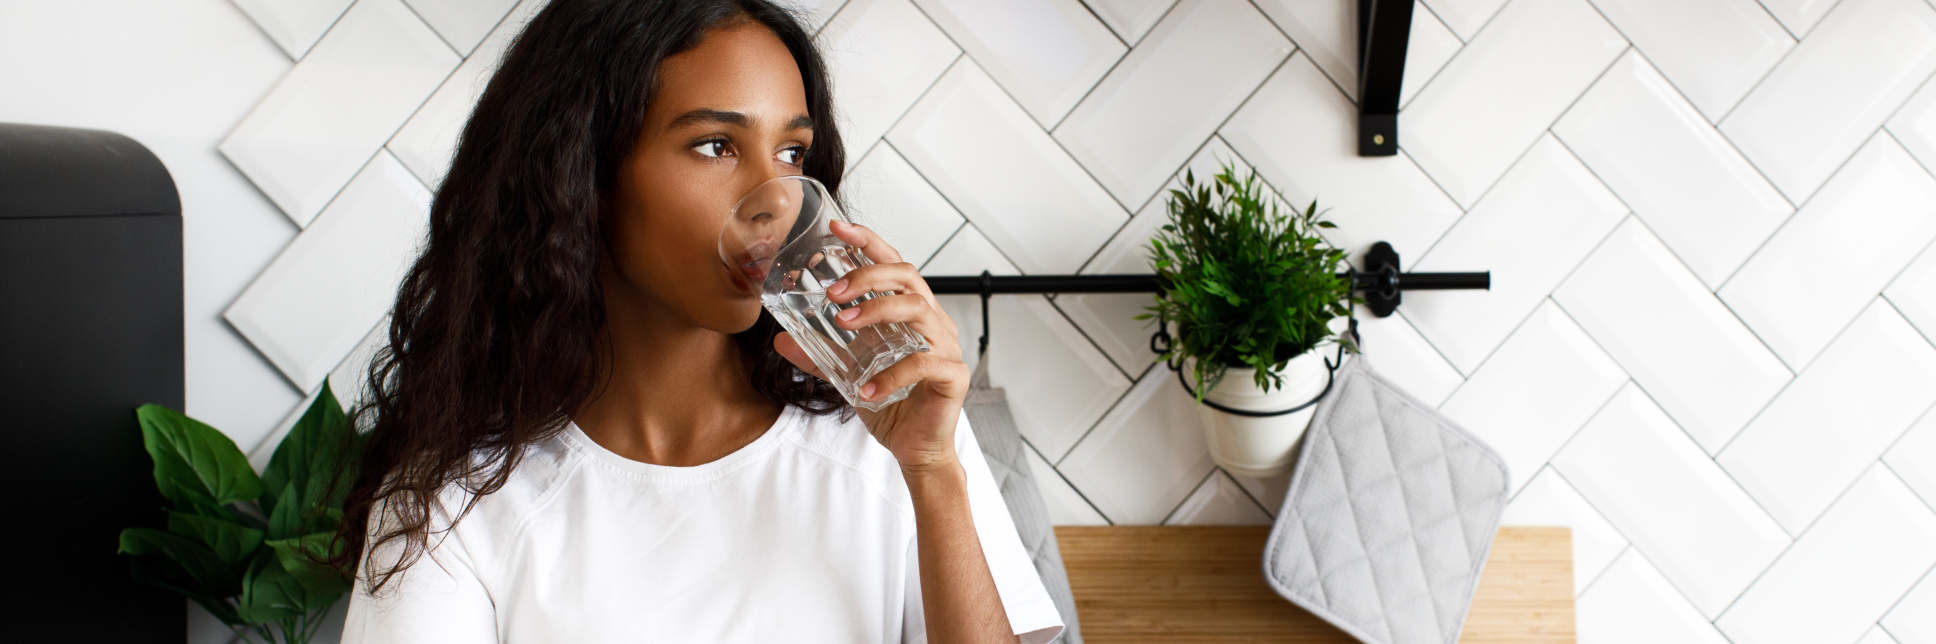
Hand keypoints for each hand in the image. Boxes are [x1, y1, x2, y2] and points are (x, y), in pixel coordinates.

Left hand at [772, 220, 968, 472]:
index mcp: (912, 314)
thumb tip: (781, 339)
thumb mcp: (846, 375)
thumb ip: (818, 355)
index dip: (869, 242)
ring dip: (876, 311)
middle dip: (868, 276)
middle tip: (833, 292)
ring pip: (918, 309)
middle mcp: (933, 322)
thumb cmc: (891, 405)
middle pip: (909, 276)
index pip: (894, 265)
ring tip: (843, 324)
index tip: (839, 229)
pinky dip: (892, 374)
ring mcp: (947, 346)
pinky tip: (867, 388)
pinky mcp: (953, 376)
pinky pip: (923, 363)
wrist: (916, 450)